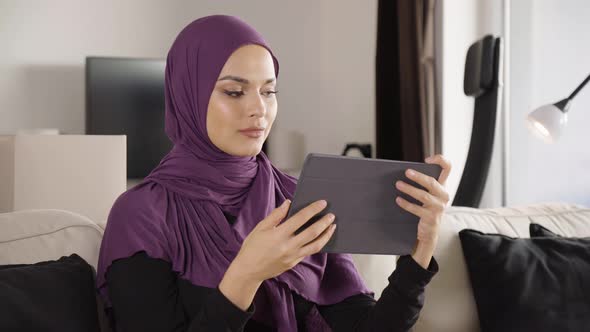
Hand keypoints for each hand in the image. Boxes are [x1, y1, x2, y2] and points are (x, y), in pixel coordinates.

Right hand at [219, 199, 335, 309]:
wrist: (248, 271)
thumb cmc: (252, 247)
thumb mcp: (260, 228)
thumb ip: (276, 215)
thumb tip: (288, 203)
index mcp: (279, 234)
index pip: (301, 218)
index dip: (313, 209)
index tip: (322, 203)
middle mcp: (288, 246)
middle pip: (312, 232)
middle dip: (324, 222)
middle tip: (332, 215)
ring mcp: (293, 256)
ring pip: (316, 245)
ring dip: (326, 235)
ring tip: (332, 227)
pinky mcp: (294, 263)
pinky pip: (309, 252)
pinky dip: (318, 243)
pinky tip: (321, 237)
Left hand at [395, 154, 450, 268]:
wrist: (429, 231)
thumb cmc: (425, 208)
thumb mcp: (428, 194)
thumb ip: (423, 183)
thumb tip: (404, 172)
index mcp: (443, 186)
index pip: (448, 168)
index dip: (440, 160)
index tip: (427, 159)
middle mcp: (444, 195)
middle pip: (432, 182)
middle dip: (419, 177)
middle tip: (406, 172)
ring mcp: (439, 207)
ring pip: (424, 196)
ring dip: (409, 189)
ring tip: (398, 184)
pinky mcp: (431, 218)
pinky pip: (417, 209)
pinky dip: (406, 204)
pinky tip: (398, 199)